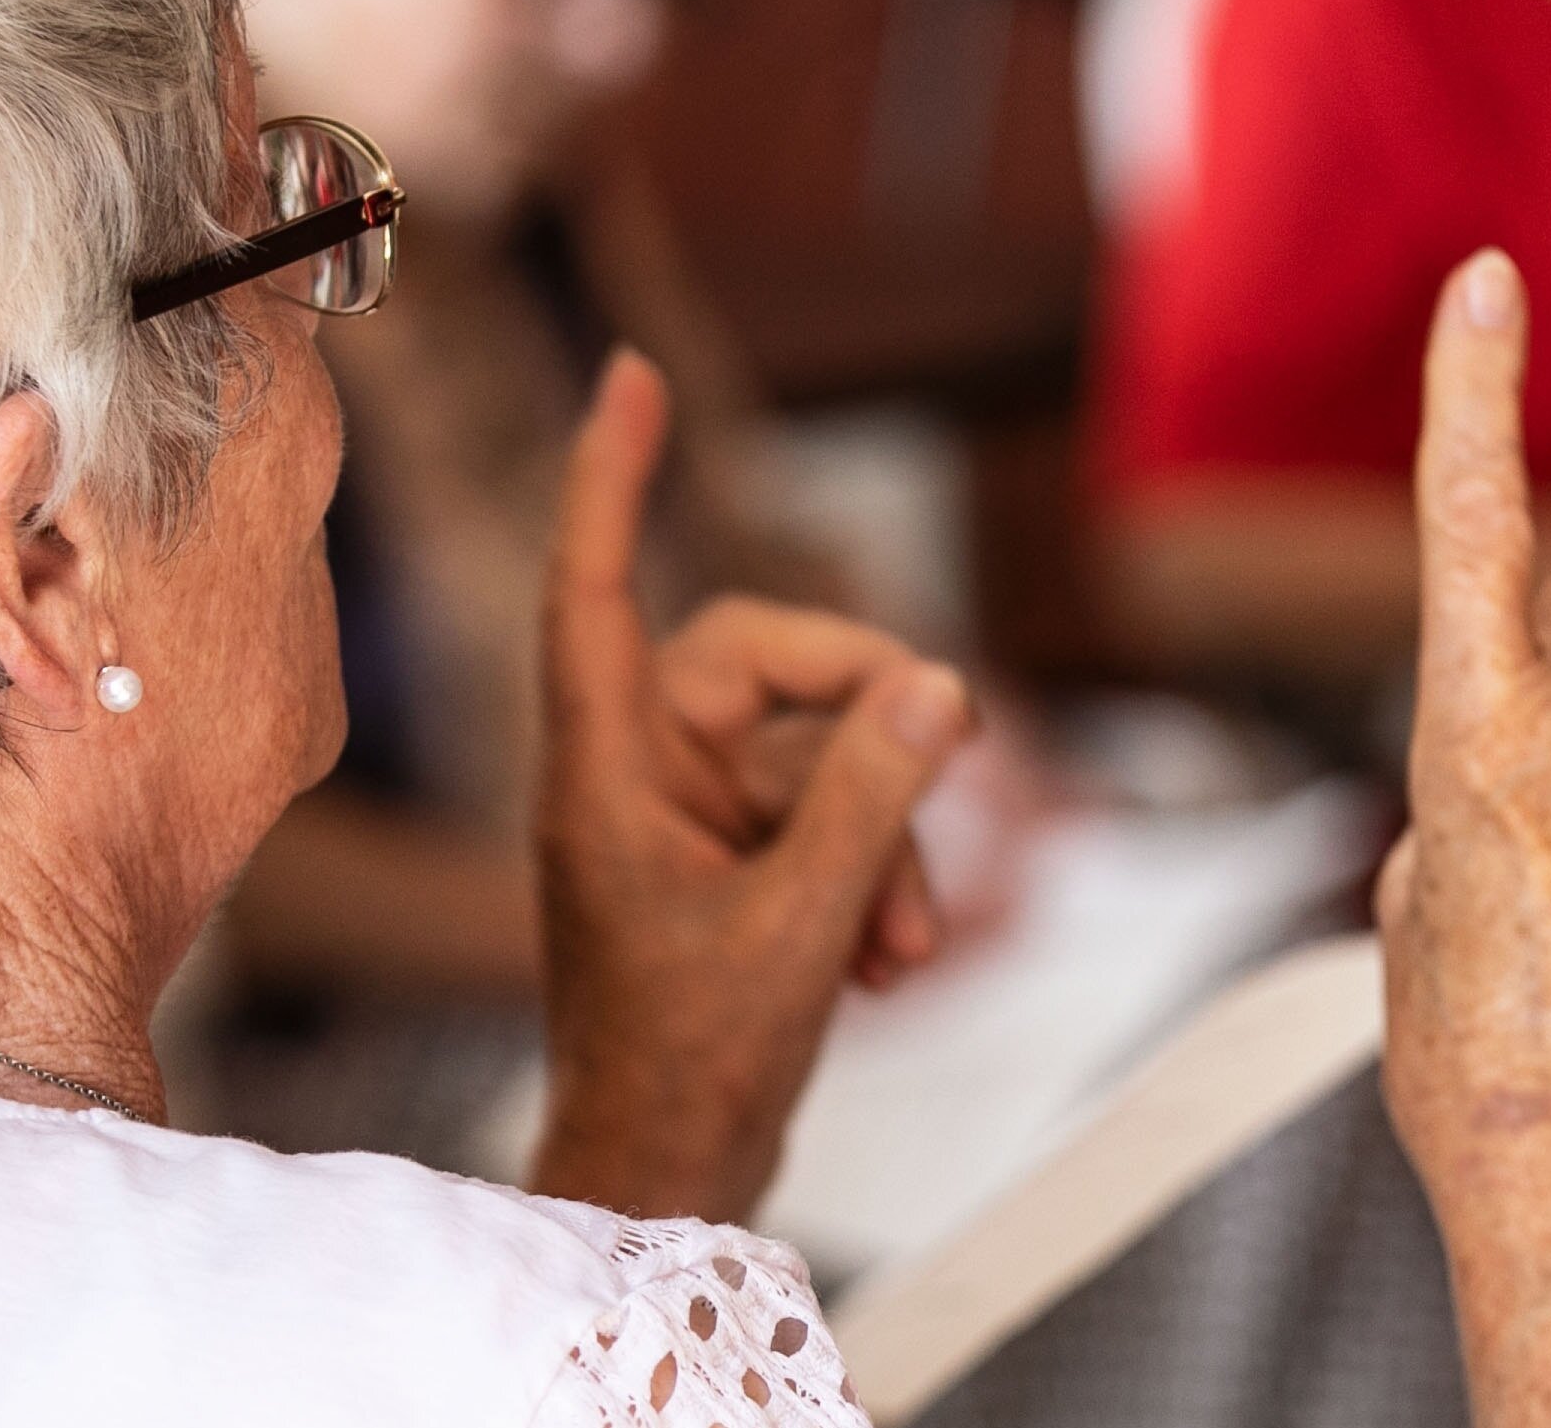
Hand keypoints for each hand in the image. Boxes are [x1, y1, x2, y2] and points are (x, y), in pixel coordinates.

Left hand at [525, 353, 969, 1220]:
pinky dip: (874, 878)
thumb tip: (935, 687)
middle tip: (954, 759)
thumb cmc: (692, 1065)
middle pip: (765, 663)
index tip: (631, 374)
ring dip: (884, 840)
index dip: (612, 478)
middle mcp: (641, 775)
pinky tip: (893, 963)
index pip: (596, 588)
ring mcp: (688, 819)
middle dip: (865, 724)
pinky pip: (827, 818)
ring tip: (906, 946)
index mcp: (608, 774)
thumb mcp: (799, 926)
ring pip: (818, 756)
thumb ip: (868, 801)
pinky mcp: (732, 863)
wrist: (673, 1177)